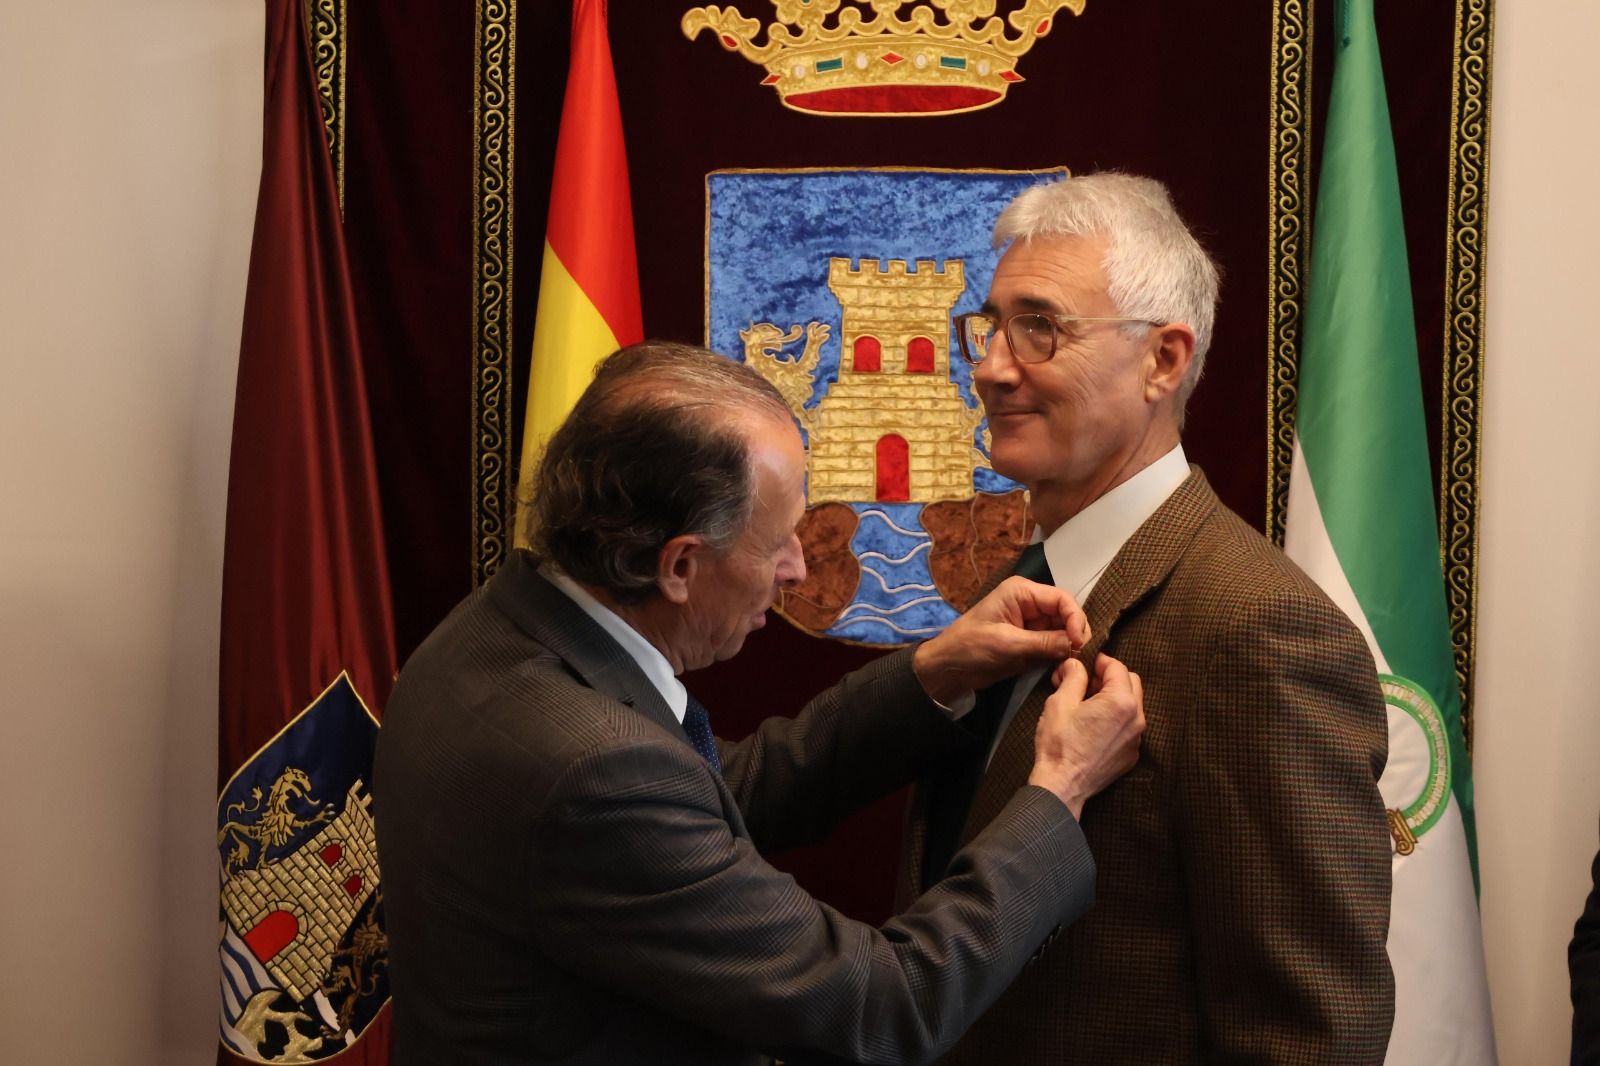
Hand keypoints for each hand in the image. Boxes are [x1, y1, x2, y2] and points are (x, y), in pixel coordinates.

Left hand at [912, 576, 1089, 705]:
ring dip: (1070, 645)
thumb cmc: (970, 648)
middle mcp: (1030, 603)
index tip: (1079, 642)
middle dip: (1075, 633)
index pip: (1061, 599)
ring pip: (1063, 630)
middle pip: (1066, 614)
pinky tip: (1065, 665)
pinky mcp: (1031, 642)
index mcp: (1021, 592)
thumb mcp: (1007, 644)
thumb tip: (1076, 645)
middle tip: (1079, 655)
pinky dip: (1061, 654)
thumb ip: (1043, 643)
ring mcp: (1031, 623)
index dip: (1075, 618)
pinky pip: (1054, 644)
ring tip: (1074, 662)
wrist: (948, 668)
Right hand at [1028, 654, 1144, 818]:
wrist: (1062, 786)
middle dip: (1109, 678)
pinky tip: (1093, 726)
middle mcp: (1137, 719)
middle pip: (1131, 683)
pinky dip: (1115, 720)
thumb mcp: (1060, 702)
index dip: (1098, 661)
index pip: (1118, 667)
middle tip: (1084, 682)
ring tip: (1087, 705)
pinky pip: (1128, 727)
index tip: (1082, 663)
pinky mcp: (1130, 755)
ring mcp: (1136, 739)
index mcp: (1121, 702)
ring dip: (1113, 698)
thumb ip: (1073, 676)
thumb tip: (1076, 665)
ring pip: (1131, 706)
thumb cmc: (1059, 744)